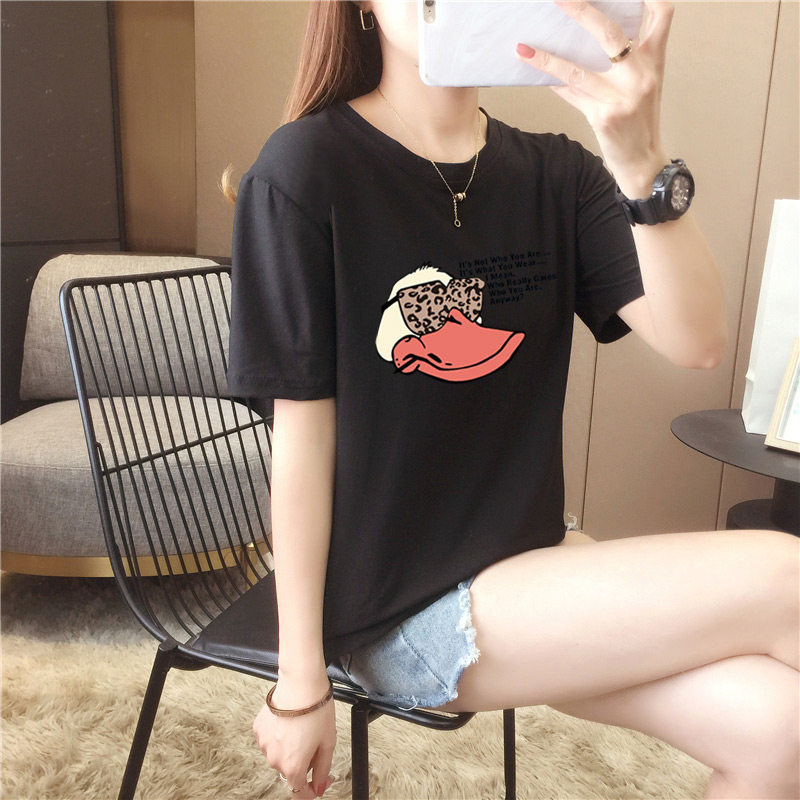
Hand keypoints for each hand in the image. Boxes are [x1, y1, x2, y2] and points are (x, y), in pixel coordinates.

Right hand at [253, 675, 336, 797]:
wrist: (300, 683)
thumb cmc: (316, 709)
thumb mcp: (328, 742)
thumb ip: (323, 769)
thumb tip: (319, 787)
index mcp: (293, 766)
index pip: (300, 792)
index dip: (313, 789)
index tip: (321, 779)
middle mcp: (275, 759)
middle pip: (290, 771)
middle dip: (304, 762)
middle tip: (315, 741)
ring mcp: (264, 744)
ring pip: (279, 755)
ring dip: (290, 748)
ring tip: (302, 727)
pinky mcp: (258, 729)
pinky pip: (270, 739)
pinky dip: (280, 735)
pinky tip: (289, 721)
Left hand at [515, 0, 674, 197]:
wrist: (642, 160)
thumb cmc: (639, 117)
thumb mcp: (645, 80)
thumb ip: (633, 53)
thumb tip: (594, 25)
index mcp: (654, 60)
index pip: (661, 13)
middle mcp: (640, 75)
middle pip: (610, 33)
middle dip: (581, 11)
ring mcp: (622, 97)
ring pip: (577, 70)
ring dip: (546, 58)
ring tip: (523, 48)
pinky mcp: (604, 117)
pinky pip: (571, 94)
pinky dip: (553, 83)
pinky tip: (535, 74)